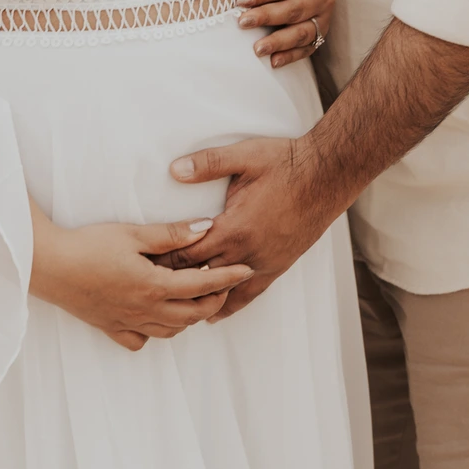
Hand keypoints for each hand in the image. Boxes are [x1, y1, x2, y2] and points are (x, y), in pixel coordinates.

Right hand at [29, 204, 252, 350]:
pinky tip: (155, 316)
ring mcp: (127, 322)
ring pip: (170, 331)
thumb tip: (206, 228)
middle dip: (214, 301)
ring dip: (189, 317)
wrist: (49, 266)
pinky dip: (155, 332)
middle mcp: (144, 310)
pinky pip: (140, 340)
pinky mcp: (109, 327)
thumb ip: (171, 234)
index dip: (228, 278)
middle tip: (225, 284)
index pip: (202, 285)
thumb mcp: (133, 234)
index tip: (247, 269)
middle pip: (192, 315)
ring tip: (195, 298)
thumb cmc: (89, 245)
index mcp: (154, 286)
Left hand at [163, 136, 337, 318]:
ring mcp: (264, 262)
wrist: (327, 175)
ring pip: (224, 292)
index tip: (141, 266)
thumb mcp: (244, 156)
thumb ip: (207, 164)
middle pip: (199, 277)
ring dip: (199, 297)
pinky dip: (230, 304)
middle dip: (173, 282)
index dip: (161, 260)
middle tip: (147, 289)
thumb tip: (173, 170)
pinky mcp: (278, 265)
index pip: (186, 253)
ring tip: (174, 305)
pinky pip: (250, 294)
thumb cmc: (286, 163)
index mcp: (233, 228)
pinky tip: (216, 312)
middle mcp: (247, 253)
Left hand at [238, 0, 333, 66]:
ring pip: (303, 33)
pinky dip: (290, 56)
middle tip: (243, 22)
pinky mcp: (321, 34)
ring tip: (257, 49)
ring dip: (279, 42)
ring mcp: (324, 18)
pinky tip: (273, 61)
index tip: (242, 1)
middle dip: (268, 17)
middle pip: (295, 10)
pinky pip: (307, 49)